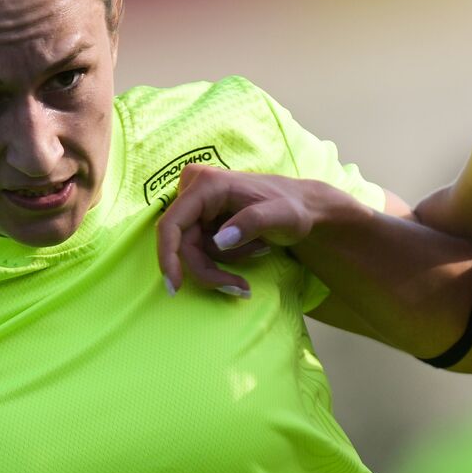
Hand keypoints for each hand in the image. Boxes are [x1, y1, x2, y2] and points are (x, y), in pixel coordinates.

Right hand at [155, 165, 340, 296]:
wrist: (303, 205)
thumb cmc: (294, 207)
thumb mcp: (283, 215)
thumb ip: (253, 223)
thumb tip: (220, 241)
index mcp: (207, 184)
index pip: (171, 224)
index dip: (168, 257)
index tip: (175, 288)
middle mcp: (195, 190)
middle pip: (183, 245)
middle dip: (210, 269)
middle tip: (241, 288)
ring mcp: (197, 204)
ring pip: (192, 251)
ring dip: (224, 263)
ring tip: (260, 250)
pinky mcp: (202, 217)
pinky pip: (201, 249)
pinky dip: (225, 259)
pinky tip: (254, 247)